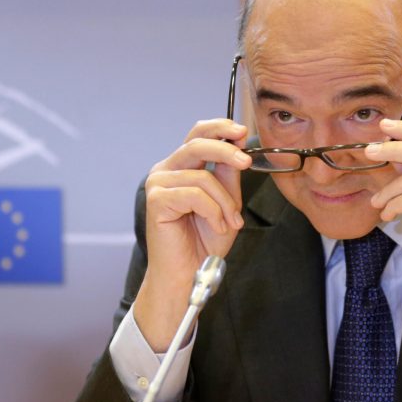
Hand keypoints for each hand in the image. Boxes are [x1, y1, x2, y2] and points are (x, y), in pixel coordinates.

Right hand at [134, 119, 250, 350]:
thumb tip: (238, 143)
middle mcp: (166, 170)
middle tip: (245, 162)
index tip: (242, 131)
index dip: (220, 128)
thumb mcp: (226, 201)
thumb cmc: (204, 241)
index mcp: (181, 166)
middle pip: (197, 144)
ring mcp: (158, 183)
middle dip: (225, 150)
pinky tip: (216, 226)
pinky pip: (195, 196)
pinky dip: (213, 212)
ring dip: (224, 202)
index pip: (197, 134)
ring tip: (230, 221)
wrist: (189, 273)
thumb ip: (228, 174)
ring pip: (202, 177)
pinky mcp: (156, 200)